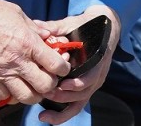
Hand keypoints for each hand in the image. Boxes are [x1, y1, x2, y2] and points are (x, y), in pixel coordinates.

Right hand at [0, 0, 69, 105]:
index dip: (64, 67)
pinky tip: (12, 83)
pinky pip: (5, 95)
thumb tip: (49, 36)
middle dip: (51, 83)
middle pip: (45, 86)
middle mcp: (17, 60)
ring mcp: (1, 71)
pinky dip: (12, 93)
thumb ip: (35, 29)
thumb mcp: (18, 13)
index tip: (61, 64)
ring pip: (27, 97)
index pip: (57, 65)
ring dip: (34, 93)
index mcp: (28, 43)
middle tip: (48, 76)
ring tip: (32, 85)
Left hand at [35, 5, 120, 124]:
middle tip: (46, 93)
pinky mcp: (85, 90)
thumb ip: (56, 27)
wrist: (104, 30)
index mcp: (96, 60)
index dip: (78, 83)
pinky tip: (47, 118)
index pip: (91, 76)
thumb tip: (36, 25)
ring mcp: (91, 84)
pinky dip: (63, 114)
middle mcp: (96, 75)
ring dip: (62, 108)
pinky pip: (76, 106)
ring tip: (44, 109)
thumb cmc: (86, 27)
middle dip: (64, 96)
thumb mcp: (72, 24)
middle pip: (83, 93)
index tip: (62, 84)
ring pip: (79, 102)